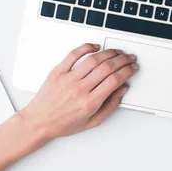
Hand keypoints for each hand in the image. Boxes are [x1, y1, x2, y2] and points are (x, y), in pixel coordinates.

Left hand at [19, 43, 137, 141]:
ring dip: (109, 53)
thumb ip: (110, 106)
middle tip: (129, 58)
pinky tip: (96, 47)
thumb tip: (122, 89)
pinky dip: (87, 47)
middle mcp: (79, 89)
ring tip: (117, 52)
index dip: (127, 71)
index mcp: (89, 103)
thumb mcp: (92, 122)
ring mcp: (68, 79)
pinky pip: (74, 54)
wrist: (38, 122)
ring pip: (94, 59)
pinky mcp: (58, 71)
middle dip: (123, 60)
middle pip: (107, 67)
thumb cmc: (63, 123)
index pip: (114, 80)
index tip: (132, 68)